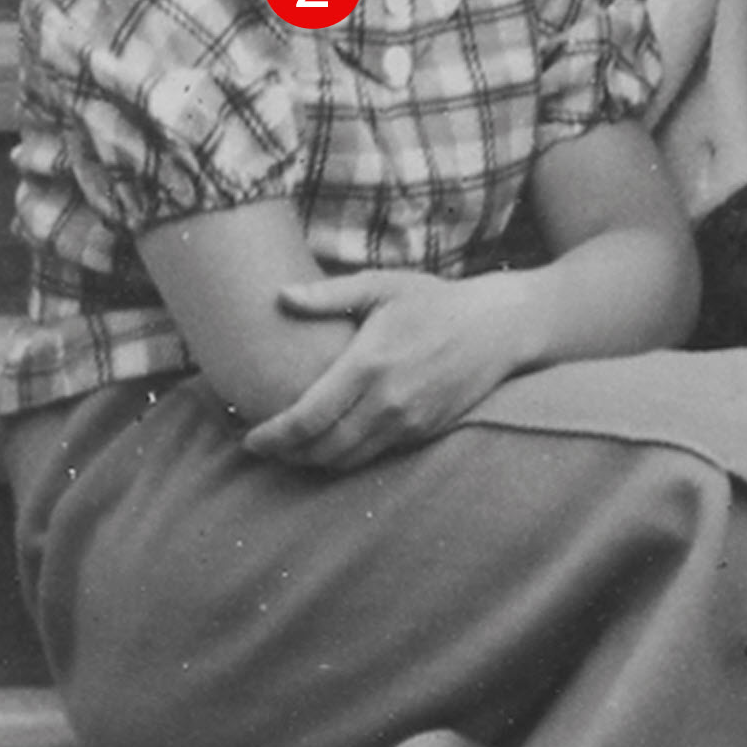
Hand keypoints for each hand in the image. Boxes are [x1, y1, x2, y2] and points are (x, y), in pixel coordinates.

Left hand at [239, 266, 525, 469]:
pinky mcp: (423, 433)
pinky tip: (330, 442)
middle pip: (322, 449)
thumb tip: (280, 296)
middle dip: (286, 455)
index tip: (249, 439)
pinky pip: (374, 456)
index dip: (273, 436)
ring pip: (347, 461)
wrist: (498, 327)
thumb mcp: (382, 285)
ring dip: (313, 461)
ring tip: (290, 449)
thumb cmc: (435, 300)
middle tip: (263, 447)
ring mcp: (408, 422)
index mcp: (370, 364)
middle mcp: (388, 401)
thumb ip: (329, 295)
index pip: (308, 418)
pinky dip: (345, 456)